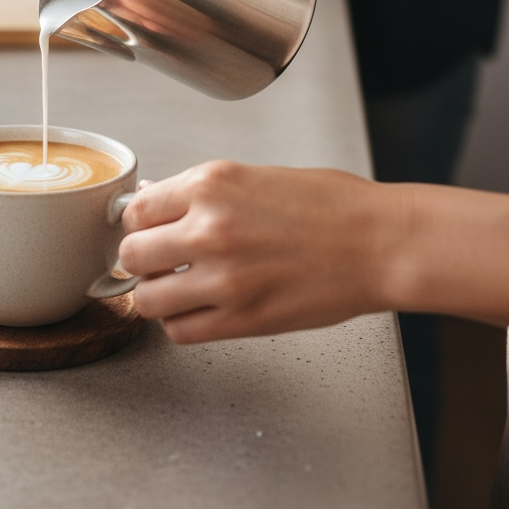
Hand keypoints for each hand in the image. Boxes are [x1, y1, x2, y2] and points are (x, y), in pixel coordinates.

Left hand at [119, 160, 399, 341]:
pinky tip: (200, 310)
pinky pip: (180, 331)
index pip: (135, 209)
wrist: (378, 242)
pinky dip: (181, 324)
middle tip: (160, 261)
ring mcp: (222, 278)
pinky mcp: (241, 319)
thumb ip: (202, 192)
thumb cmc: (330, 204)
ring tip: (178, 289)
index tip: (149, 230)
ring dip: (157, 296)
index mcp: (210, 185)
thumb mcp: (255, 176)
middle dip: (142, 259)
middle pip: (131, 254)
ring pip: (146, 299)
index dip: (139, 222)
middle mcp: (208, 229)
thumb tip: (157, 198)